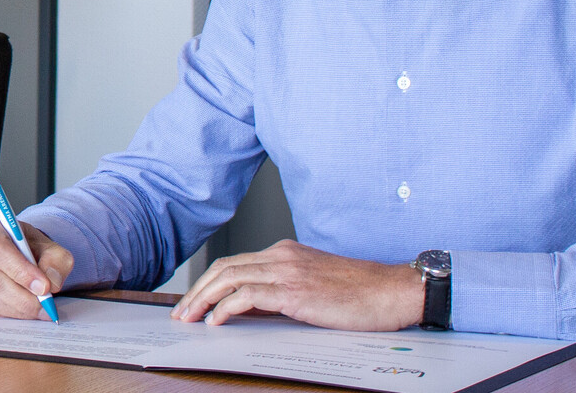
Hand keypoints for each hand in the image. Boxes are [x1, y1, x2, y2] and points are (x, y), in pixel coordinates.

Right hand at [0, 214, 73, 319]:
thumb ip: (56, 262)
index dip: (21, 272)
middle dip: (22, 298)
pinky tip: (19, 309)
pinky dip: (4, 313)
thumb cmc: (31, 250)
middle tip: (45, 307)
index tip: (44, 288)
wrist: (17, 254)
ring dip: (15, 309)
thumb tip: (52, 283)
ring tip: (36, 310)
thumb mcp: (51, 248)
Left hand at [171, 239, 424, 330]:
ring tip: (189, 318)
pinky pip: (247, 295)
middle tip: (181, 312)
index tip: (194, 301)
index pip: (234, 263)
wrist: (394, 291)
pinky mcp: (295, 291)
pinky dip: (226, 307)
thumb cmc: (362, 294)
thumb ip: (281, 292)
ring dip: (203, 300)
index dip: (209, 282)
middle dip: (197, 291)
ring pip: (229, 278)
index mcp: (285, 252)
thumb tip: (248, 309)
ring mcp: (287, 271)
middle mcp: (281, 256)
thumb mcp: (314, 287)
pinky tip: (216, 322)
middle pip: (224, 268)